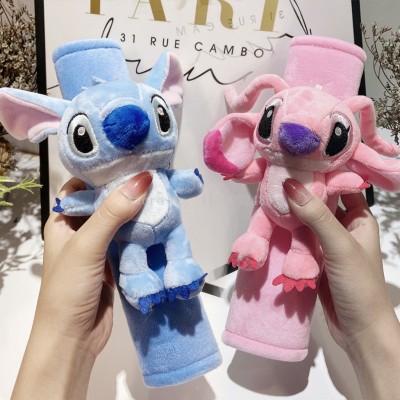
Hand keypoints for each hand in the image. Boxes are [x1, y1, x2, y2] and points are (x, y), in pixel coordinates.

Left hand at [12, 172, 151, 399]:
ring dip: (138, 213)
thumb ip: (113, 213)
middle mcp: (81, 230)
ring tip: (163, 195)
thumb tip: (143, 179)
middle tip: (155, 176)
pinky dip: (143, 233)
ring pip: (121, 222)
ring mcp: (99, 247)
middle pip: (105, 202)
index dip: (103, 172)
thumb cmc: (69, 289)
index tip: (131, 159)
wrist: (74, 339)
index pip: (82, 186)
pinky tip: (161, 223)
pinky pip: (130, 241)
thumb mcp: (87, 245)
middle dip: (127, 191)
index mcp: (64, 221)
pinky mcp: (115, 263)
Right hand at [283, 179, 399, 398]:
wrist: (358, 331)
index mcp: (359, 218)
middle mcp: (343, 227)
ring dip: (289, 213)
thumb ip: (316, 216)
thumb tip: (289, 184)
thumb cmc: (359, 285)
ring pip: (305, 221)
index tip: (296, 157)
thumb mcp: (340, 246)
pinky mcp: (313, 259)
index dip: (321, 171)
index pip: (340, 185)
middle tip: (273, 176)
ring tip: (266, 196)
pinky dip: (285, 233)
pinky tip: (268, 224)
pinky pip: (297, 240)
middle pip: (319, 202)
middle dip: (299, 192)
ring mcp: (326, 244)